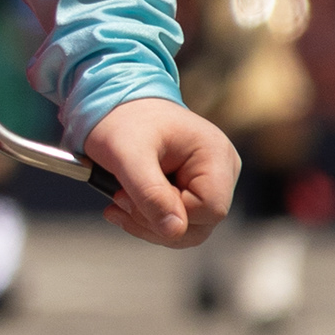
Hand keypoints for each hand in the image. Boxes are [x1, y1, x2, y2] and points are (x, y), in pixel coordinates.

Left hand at [83, 97, 237, 247]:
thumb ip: (150, 193)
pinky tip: (122, 204)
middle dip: (154, 222)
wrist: (113, 104)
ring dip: (147, 224)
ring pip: (186, 229)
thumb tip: (175, 230)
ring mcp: (210, 181)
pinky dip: (146, 219)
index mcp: (216, 155)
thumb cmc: (121, 120)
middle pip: (200, 225)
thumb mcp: (127, 155)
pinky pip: (176, 221)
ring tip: (117, 201)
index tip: (128, 196)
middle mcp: (222, 170)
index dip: (170, 213)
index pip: (210, 210)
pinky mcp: (192, 189)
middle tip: (118, 199)